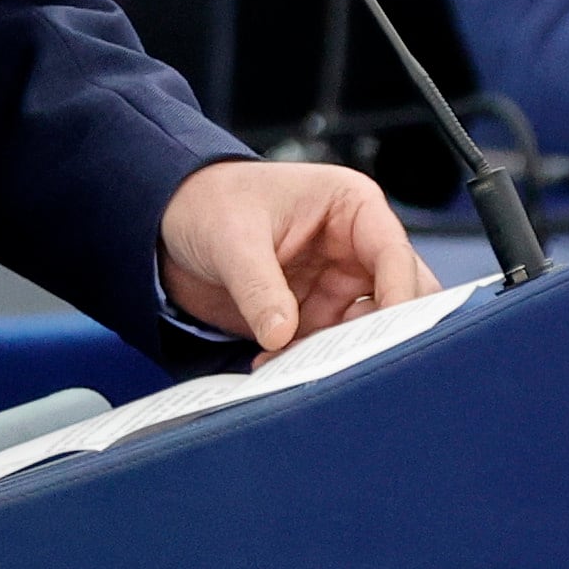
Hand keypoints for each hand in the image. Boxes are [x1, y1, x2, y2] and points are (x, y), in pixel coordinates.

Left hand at [159, 158, 432, 358]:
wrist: (171, 221)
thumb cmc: (210, 201)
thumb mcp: (232, 237)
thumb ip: (259, 287)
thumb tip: (282, 334)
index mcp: (351, 206)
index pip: (393, 255)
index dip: (398, 296)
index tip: (387, 336)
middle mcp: (354, 247)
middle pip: (398, 296)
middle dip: (383, 331)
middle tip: (357, 360)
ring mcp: (337, 285)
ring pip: (366, 331)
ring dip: (342, 354)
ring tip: (302, 366)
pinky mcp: (314, 315)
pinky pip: (329, 348)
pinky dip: (311, 363)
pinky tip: (277, 366)